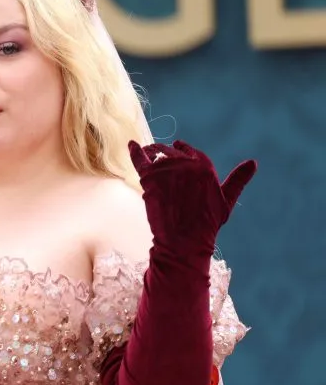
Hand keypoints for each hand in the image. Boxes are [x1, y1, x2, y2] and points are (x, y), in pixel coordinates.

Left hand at [128, 140, 256, 256]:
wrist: (184, 240)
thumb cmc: (207, 224)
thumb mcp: (226, 201)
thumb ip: (238, 180)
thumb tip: (254, 162)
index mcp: (204, 167)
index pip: (191, 151)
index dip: (183, 149)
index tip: (177, 146)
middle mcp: (185, 165)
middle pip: (171, 152)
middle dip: (165, 152)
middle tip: (159, 152)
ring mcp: (166, 170)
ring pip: (156, 154)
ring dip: (151, 151)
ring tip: (148, 152)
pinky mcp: (148, 178)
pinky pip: (139, 159)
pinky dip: (134, 151)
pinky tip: (131, 145)